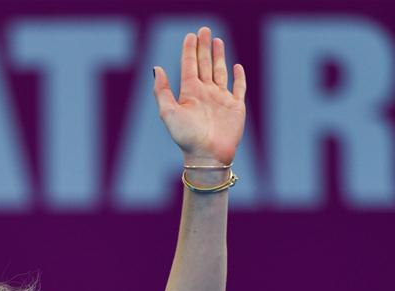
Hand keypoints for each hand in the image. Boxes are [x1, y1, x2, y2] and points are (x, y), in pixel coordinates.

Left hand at [153, 26, 245, 165]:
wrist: (207, 156)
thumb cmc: (187, 137)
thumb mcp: (168, 113)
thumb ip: (162, 91)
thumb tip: (156, 68)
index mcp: (190, 93)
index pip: (189, 65)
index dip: (190, 50)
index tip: (191, 35)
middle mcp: (205, 94)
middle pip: (204, 64)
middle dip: (204, 47)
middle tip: (204, 30)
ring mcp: (221, 99)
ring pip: (220, 72)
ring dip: (219, 56)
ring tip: (218, 40)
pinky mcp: (235, 107)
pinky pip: (238, 88)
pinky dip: (238, 77)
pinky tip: (236, 66)